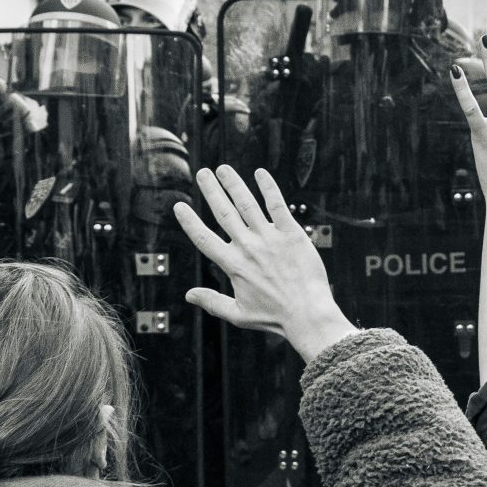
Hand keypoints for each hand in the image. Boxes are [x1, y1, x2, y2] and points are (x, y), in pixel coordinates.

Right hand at [174, 165, 355, 362]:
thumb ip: (212, 302)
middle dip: (211, 190)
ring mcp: (270, 238)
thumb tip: (189, 295)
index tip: (179, 206)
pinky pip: (277, 205)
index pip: (203, 238)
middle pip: (223, 212)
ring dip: (234, 184)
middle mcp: (248, 247)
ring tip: (224, 169)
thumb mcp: (238, 314)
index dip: (189, 221)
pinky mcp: (292, 233)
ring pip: (247, 204)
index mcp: (233, 265)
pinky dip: (268, 188)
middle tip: (202, 173)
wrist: (308, 313)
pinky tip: (260, 173)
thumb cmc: (274, 317)